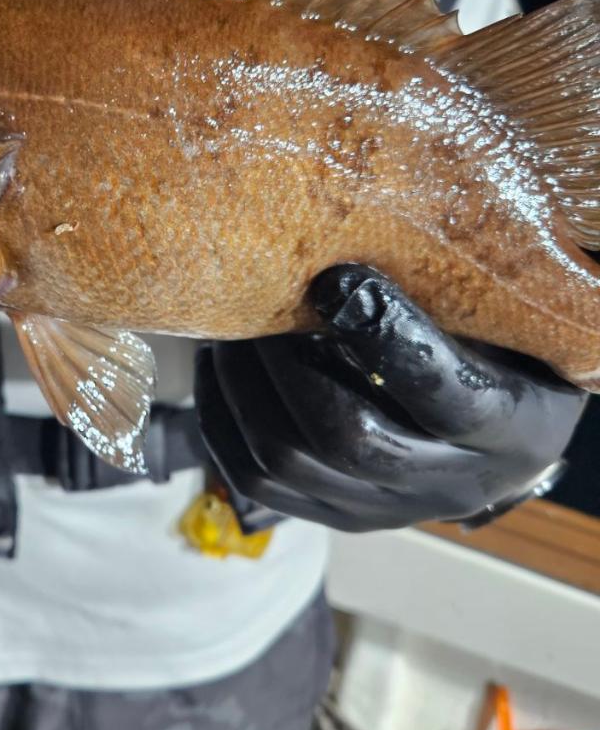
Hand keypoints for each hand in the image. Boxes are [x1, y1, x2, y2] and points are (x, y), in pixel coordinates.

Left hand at [195, 264, 586, 531]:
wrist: (501, 430)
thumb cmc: (502, 346)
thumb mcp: (503, 317)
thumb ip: (450, 288)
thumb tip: (367, 213)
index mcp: (512, 429)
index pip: (444, 393)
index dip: (382, 335)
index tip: (334, 278)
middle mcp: (452, 485)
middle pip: (350, 438)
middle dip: (289, 364)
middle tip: (258, 302)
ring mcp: (387, 510)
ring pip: (288, 462)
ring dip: (243, 388)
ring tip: (227, 327)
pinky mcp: (334, 516)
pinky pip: (256, 483)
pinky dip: (222, 422)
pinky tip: (217, 371)